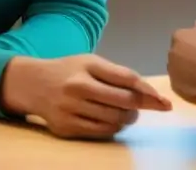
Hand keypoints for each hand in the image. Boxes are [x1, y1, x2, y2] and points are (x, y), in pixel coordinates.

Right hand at [3, 54, 171, 139]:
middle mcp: (78, 86)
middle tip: (144, 107)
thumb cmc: (70, 71)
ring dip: (128, 119)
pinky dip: (113, 128)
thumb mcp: (90, 63)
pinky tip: (112, 121)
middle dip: (140, 107)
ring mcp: (71, 108)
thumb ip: (117, 75)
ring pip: (114, 120)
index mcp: (88, 65)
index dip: (147, 90)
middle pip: (123, 102)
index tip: (162, 100)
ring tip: (127, 114)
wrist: (33, 83)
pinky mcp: (66, 127)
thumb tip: (148, 93)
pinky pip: (100, 132)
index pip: (126, 78)